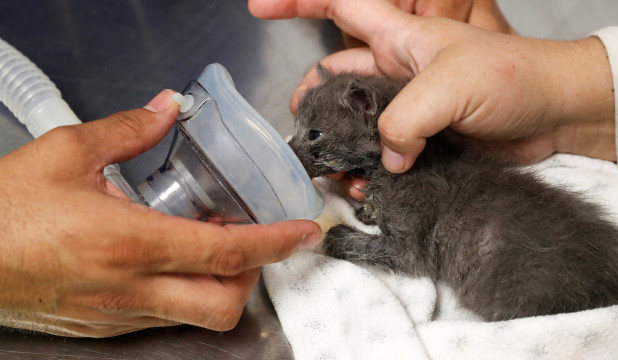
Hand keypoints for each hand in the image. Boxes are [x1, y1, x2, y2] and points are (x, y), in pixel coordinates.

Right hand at [0, 90, 320, 336]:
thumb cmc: (3, 210)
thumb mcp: (65, 152)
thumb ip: (127, 129)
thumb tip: (166, 109)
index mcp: (129, 242)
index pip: (227, 252)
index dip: (275, 243)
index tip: (302, 232)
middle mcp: (132, 288)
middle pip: (225, 303)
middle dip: (253, 274)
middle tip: (250, 240)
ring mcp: (120, 314)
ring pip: (197, 316)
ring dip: (219, 284)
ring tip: (209, 244)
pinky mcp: (105, 325)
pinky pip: (164, 318)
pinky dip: (185, 293)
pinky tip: (170, 260)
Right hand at [250, 0, 614, 172]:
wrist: (553, 117)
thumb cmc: (512, 78)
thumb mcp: (449, 86)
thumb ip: (404, 119)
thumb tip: (386, 157)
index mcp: (400, 39)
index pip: (339, 7)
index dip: (296, 3)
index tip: (258, 8)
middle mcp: (397, 71)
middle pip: (337, 77)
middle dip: (313, 99)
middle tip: (301, 127)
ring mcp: (408, 107)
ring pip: (356, 121)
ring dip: (341, 143)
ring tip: (334, 167)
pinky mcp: (422, 140)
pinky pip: (382, 152)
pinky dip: (370, 169)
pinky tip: (368, 185)